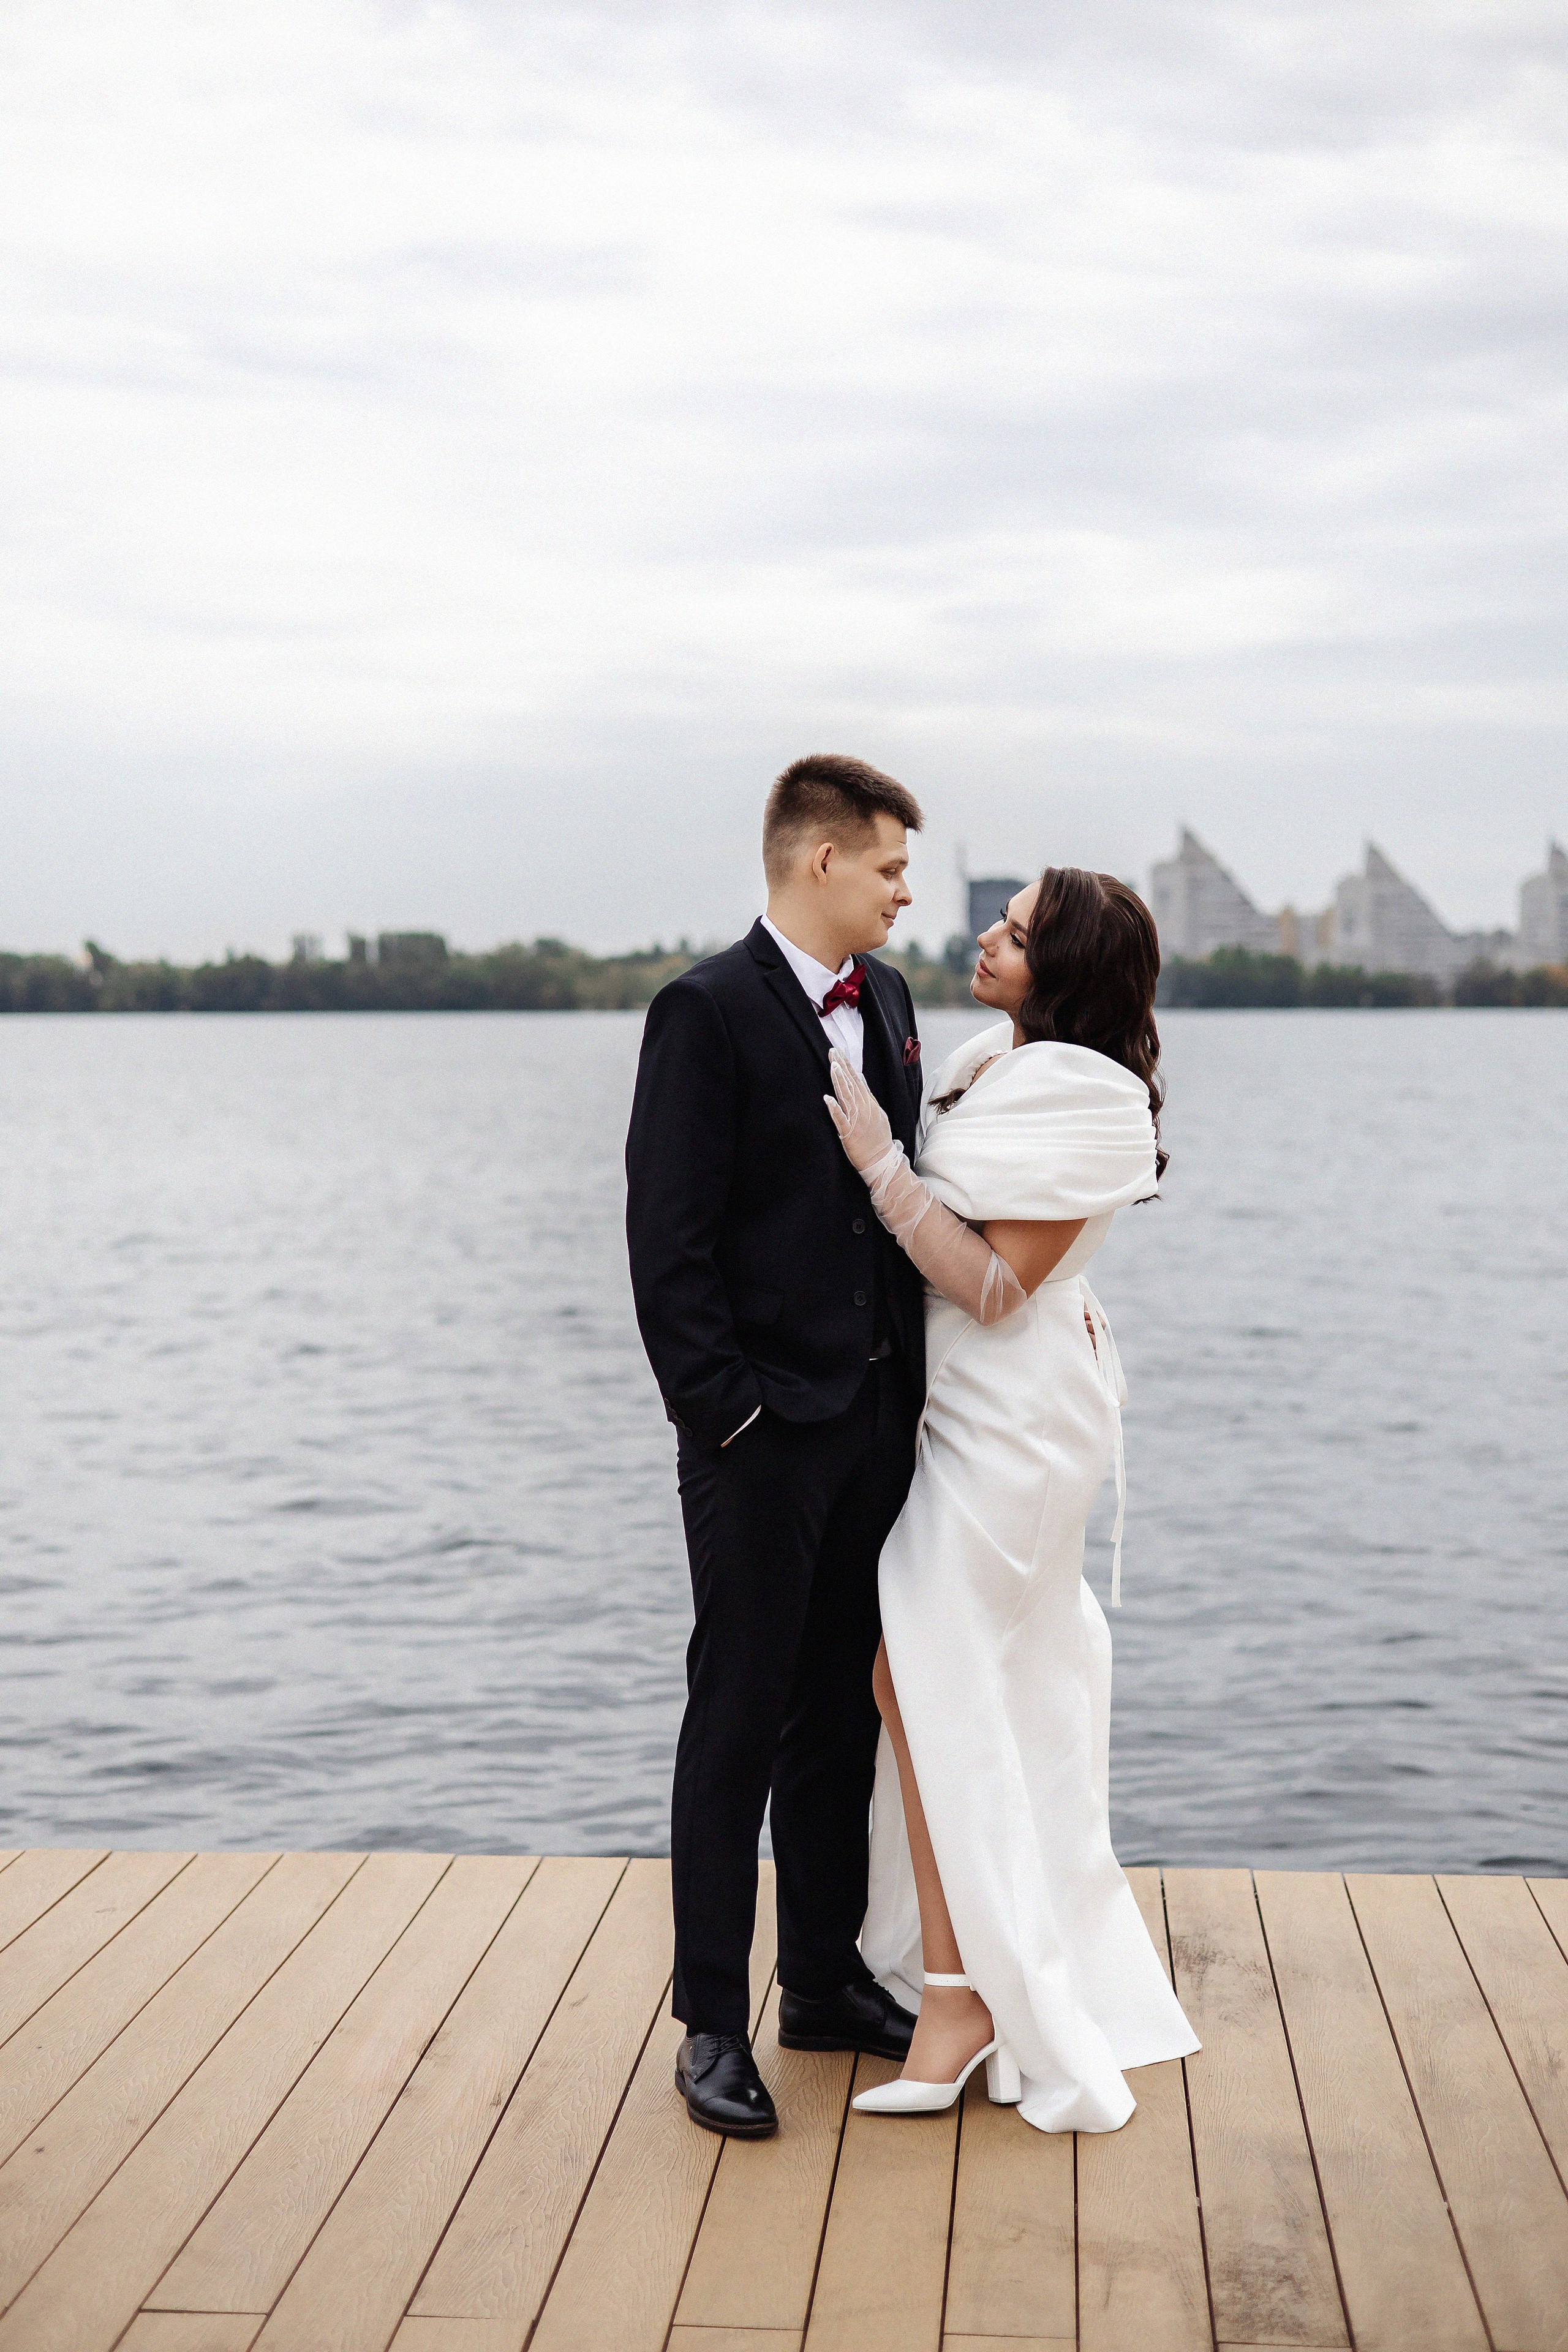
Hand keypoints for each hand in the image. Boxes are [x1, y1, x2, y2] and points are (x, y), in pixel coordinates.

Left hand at [823, 1049, 893, 1173]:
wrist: (882, 1160)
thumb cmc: (878, 1138)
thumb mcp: (877, 1112)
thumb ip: (867, 1095)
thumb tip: (860, 1077)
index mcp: (868, 1103)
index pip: (856, 1080)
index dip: (847, 1065)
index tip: (839, 1052)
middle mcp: (863, 1108)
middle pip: (851, 1084)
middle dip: (842, 1067)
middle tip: (833, 1051)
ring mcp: (856, 1119)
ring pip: (846, 1096)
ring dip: (840, 1081)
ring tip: (834, 1066)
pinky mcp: (848, 1132)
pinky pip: (840, 1119)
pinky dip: (834, 1108)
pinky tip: (827, 1098)